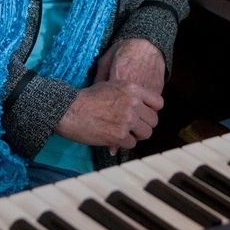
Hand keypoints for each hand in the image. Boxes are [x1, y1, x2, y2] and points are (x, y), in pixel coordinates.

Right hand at [95, 38, 165, 153]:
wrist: (70, 109)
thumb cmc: (87, 97)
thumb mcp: (111, 85)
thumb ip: (128, 93)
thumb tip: (140, 103)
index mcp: (132, 89)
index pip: (158, 102)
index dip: (153, 110)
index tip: (145, 115)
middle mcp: (133, 103)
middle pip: (153, 120)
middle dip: (144, 125)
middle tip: (133, 127)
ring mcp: (127, 120)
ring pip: (146, 133)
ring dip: (136, 135)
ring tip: (125, 133)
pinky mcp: (120, 135)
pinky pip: (132, 144)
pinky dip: (124, 143)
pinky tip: (114, 138)